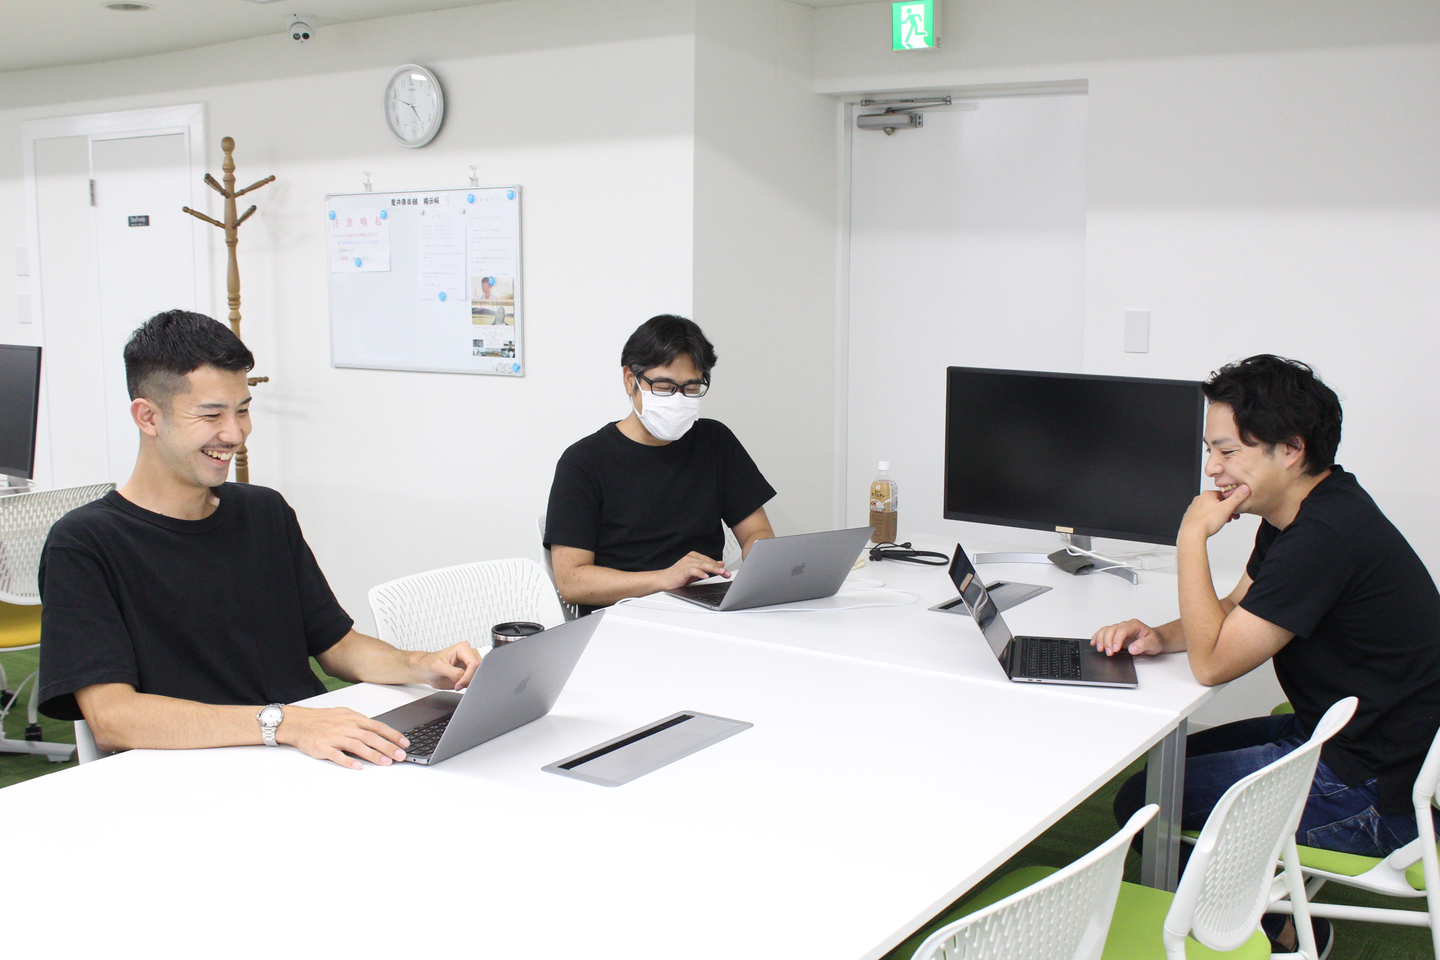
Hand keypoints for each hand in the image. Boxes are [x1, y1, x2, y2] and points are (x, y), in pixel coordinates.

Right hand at [277, 705, 409, 769]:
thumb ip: (360, 723)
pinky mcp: (322, 747)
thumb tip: (378, 731)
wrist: (298, 722)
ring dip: (373, 755)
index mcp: (353, 718)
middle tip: (400, 756)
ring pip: (357, 746)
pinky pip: (337, 755)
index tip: (404, 743)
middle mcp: (345, 727)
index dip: (392, 735)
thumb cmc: (322, 719)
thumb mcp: (344, 714)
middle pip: (371, 737)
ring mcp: (334, 737)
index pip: (377, 726)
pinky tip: (358, 767)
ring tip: (386, 762)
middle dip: (388, 747)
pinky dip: (348, 761)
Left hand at [410, 641, 480, 690]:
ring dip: (469, 682)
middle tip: (457, 685)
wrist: (425, 669)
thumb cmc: (429, 664)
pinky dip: (469, 684)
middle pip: (479, 669)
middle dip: (469, 680)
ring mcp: (470, 662)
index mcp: (462, 648)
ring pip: (479, 675)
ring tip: (457, 683)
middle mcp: (469, 653)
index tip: (458, 684)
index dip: (468, 676)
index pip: (474, 664)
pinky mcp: (470, 670)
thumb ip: (454, 673)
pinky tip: (460, 683)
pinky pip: (475, 679)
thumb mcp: (438, 668)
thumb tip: (464, 679)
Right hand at [655, 552, 728, 590]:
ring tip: (720, 572)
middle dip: (718, 568)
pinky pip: (693, 570)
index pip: (710, 561)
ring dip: (712, 569)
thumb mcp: (696, 571)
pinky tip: (706, 576)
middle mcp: (691, 558)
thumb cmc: (679, 576)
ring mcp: (686, 563)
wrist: (665, 579)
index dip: (719, 566)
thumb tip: (720, 565)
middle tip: (726, 573)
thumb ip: (707, 567)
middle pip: (708, 562)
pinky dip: (700, 573)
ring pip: (702, 565)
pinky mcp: (683, 569)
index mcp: (695, 556)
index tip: (727, 572)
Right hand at [1091, 619, 1163, 656]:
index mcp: (1134, 625)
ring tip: (1101, 649)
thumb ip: (1143, 645)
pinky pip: (1103, 633)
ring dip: (1101, 640)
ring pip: (1105, 630)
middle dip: (1107, 641)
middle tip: (1109, 653)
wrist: (1156, 640)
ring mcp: (1119, 629)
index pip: (1122, 629)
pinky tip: (1094, 642)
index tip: (1115, 649)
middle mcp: (1125, 625)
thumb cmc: (1154, 640)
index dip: (1117, 639)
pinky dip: (1097, 637)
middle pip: (1111, 630)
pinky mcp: (1115, 635)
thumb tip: (1132, 648)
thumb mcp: (1153, 643)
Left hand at [1180, 485, 1249, 539]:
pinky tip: (1211, 525)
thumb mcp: (1227, 508)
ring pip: (1210, 509)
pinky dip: (1209, 519)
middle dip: (1226, 510)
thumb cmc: (1207, 522)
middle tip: (1231, 518)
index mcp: (1207, 494)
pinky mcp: (1191, 516)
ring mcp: (1194, 507)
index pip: (1224, 495)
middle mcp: (1199, 499)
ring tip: (1222, 522)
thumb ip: (1237, 498)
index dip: (1232, 503)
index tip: (1236, 511)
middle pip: (1217, 502)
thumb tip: (1245, 488)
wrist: (1192, 534)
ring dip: (1218, 515)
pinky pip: (1203, 515)